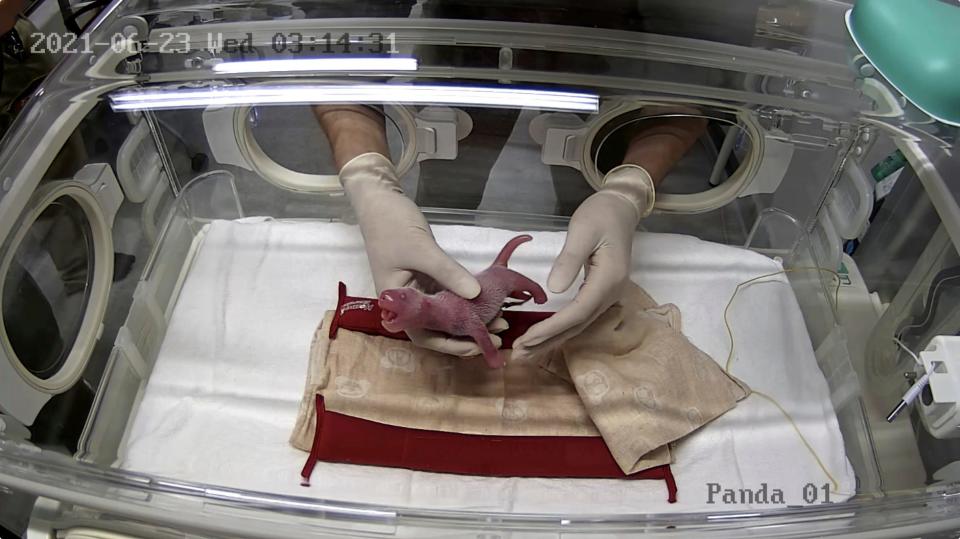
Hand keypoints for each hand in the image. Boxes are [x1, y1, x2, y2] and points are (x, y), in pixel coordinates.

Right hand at [339, 152, 505, 355]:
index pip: (424, 334)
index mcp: (397, 303)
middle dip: (466, 334)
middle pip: (437, 328)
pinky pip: (448, 295)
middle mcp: (407, 302)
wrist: (381, 200)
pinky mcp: (427, 277)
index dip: (451, 345)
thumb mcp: (422, 250)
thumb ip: (448, 273)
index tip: (477, 346)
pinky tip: (487, 301)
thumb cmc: (392, 226)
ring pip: (445, 313)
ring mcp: (418, 290)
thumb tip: (476, 294)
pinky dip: (466, 300)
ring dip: (470, 318)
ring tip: (500, 318)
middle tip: (498, 331)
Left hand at [512, 165, 653, 358]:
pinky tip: (544, 338)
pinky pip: (579, 317)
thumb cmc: (601, 215)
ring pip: (578, 325)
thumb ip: (569, 260)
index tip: (527, 339)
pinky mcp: (601, 292)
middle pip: (577, 326)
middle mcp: (611, 293)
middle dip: (547, 342)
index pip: (577, 312)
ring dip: (552, 340)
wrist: (620, 208)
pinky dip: (560, 329)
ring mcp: (608, 294)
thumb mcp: (582, 230)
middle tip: (519, 357)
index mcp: (609, 279)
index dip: (552, 328)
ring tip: (526, 354)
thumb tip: (554, 289)